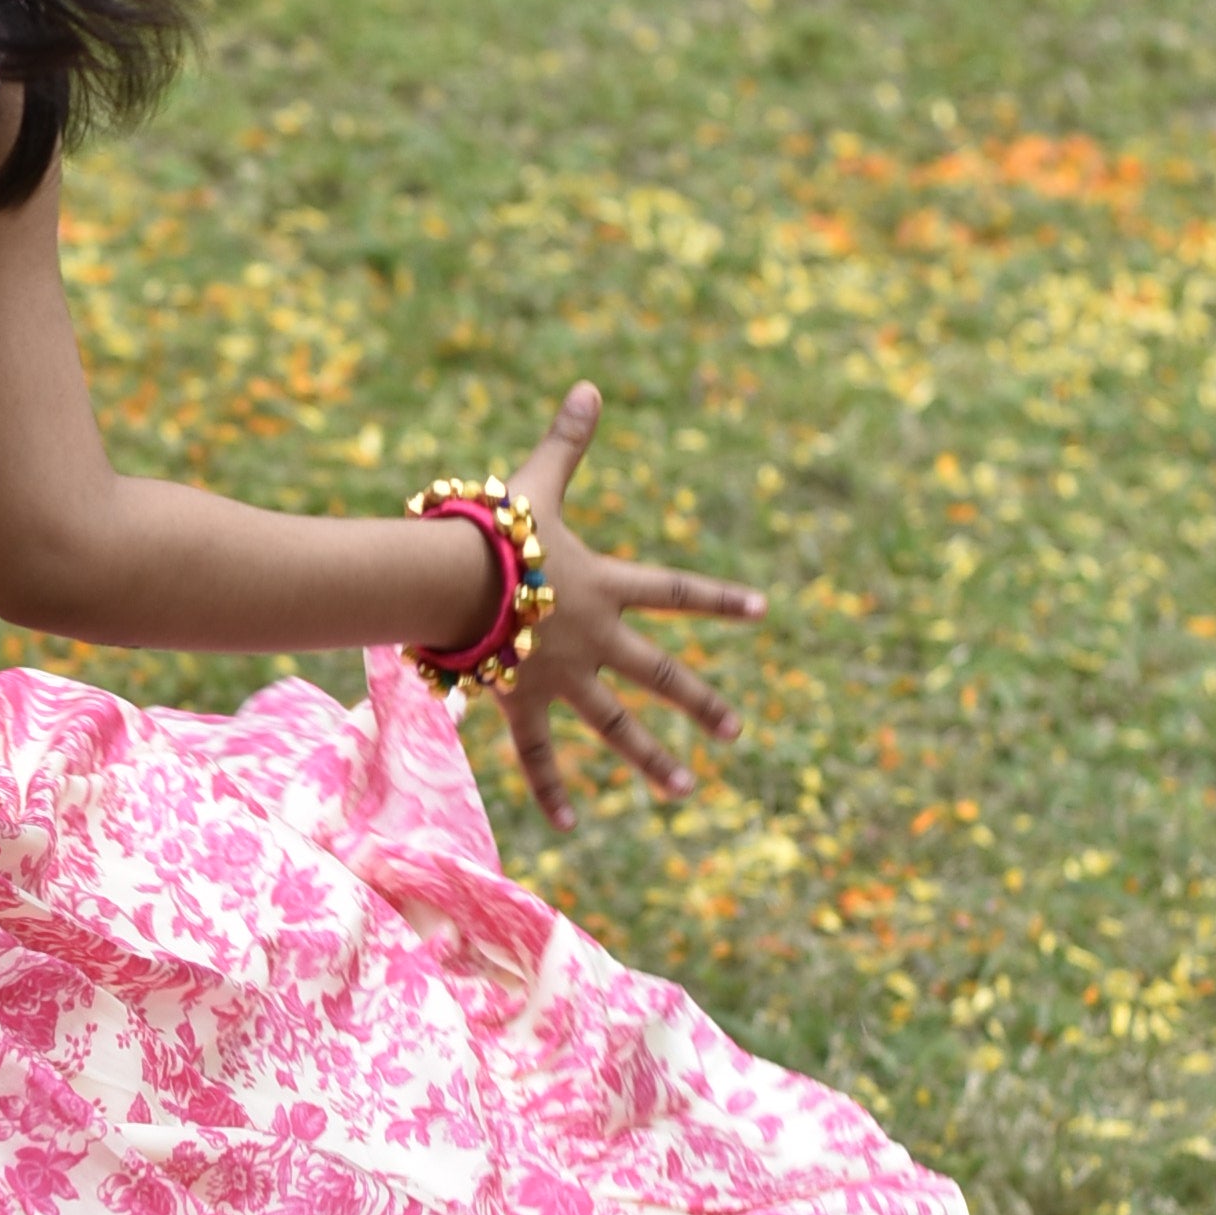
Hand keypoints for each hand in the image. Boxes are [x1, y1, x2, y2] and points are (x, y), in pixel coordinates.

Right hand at [492, 382, 761, 835]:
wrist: (452, 579)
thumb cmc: (493, 528)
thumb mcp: (535, 483)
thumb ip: (567, 442)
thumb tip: (590, 386)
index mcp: (605, 585)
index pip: (675, 591)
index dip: (719, 599)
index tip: (763, 610)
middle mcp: (594, 637)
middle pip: (660, 674)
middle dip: (701, 702)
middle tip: (738, 731)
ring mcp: (562, 674)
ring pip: (616, 724)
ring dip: (652, 758)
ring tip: (687, 791)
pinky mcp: (523, 700)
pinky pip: (538, 753)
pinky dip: (551, 790)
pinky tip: (572, 828)